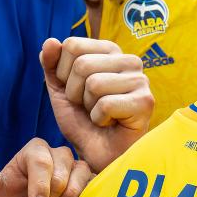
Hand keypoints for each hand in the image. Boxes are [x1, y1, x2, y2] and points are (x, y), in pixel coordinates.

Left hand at [42, 36, 150, 170]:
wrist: (98, 154)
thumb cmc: (83, 121)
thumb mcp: (60, 91)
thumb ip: (52, 65)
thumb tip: (49, 41)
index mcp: (109, 50)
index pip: (72, 45)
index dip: (63, 73)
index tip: (76, 91)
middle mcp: (129, 60)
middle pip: (82, 64)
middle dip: (75, 93)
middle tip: (88, 107)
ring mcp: (140, 80)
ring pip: (94, 84)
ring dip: (88, 107)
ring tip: (100, 115)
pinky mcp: (146, 101)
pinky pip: (106, 104)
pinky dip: (99, 119)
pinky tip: (111, 123)